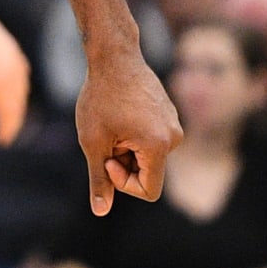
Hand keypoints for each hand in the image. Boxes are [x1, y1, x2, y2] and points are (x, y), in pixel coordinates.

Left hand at [0, 2, 29, 144]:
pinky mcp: (15, 52)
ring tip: (6, 113)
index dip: (6, 132)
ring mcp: (16, 64)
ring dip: (15, 104)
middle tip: (5, 132)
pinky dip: (15, 88)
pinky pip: (19, 77)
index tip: (1, 140)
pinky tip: (6, 90)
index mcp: (0, 88)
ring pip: (20, 92)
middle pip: (17, 107)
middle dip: (12, 121)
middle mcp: (13, 77)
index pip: (9, 120)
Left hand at [75, 46, 180, 214]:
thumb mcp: (93, 142)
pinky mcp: (168, 114)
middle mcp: (174, 137)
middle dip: (123, 162)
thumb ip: (99, 179)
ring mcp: (173, 124)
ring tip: (112, 121)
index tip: (106, 158)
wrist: (113, 56)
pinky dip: (132, 134)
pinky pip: (150, 138)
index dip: (123, 183)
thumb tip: (100, 211)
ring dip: (126, 147)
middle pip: (148, 172)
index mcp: (159, 146)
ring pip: (147, 155)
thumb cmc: (100, 97)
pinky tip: (120, 112)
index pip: (149, 191)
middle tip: (104, 136)